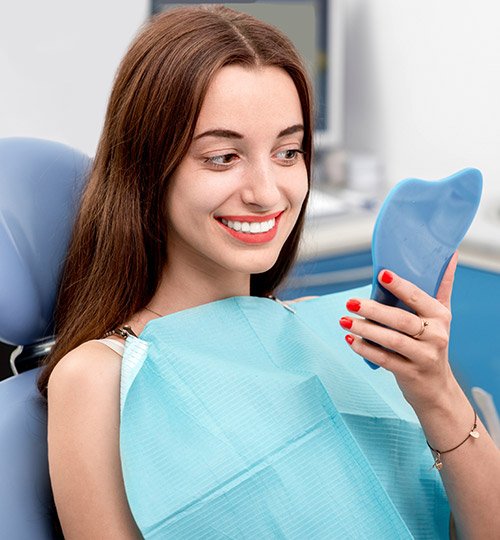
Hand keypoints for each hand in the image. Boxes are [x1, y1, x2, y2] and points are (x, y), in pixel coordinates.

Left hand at [340, 252, 459, 410]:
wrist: (437, 388)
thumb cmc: (432, 342)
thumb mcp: (441, 315)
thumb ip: (443, 285)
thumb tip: (451, 253)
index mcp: (440, 316)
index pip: (418, 297)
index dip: (400, 286)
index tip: (382, 275)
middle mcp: (436, 336)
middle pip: (401, 320)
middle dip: (374, 310)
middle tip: (350, 302)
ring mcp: (424, 356)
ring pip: (392, 340)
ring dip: (365, 329)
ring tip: (344, 320)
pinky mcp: (410, 373)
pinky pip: (384, 359)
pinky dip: (365, 349)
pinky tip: (350, 339)